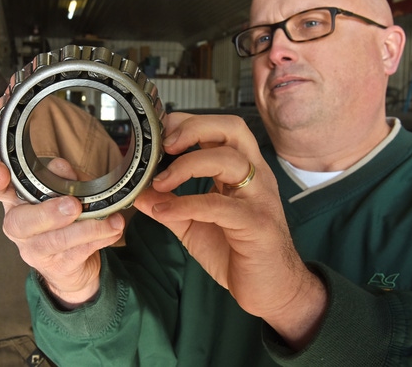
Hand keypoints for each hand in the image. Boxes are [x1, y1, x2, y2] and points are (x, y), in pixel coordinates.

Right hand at [0, 158, 124, 307]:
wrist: (71, 266)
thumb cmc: (63, 220)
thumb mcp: (63, 192)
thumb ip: (62, 178)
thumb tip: (61, 167)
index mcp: (15, 201)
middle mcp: (18, 226)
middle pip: (20, 222)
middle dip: (48, 213)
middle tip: (73, 206)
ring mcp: (34, 250)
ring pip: (55, 241)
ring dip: (86, 229)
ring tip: (110, 221)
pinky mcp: (56, 266)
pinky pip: (78, 253)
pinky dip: (99, 239)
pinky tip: (113, 230)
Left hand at [134, 112, 325, 347]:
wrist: (272, 289)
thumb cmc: (239, 252)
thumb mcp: (196, 226)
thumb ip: (170, 207)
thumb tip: (138, 194)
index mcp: (244, 170)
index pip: (221, 127)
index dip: (189, 122)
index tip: (160, 133)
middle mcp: (256, 176)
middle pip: (232, 129)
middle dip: (194, 129)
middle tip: (164, 146)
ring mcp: (259, 197)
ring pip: (229, 160)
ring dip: (187, 165)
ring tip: (160, 183)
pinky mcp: (257, 224)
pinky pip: (219, 205)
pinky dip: (186, 204)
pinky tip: (163, 211)